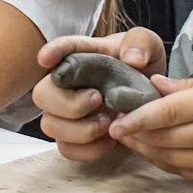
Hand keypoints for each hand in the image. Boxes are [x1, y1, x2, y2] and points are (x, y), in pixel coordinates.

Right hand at [30, 29, 170, 161]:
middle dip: (67, 103)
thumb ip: (141, 43)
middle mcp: (66, 84)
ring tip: (108, 124)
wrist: (151, 101)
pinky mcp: (74, 138)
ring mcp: (66, 113)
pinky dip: (88, 149)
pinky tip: (109, 141)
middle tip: (97, 99)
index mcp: (83, 55)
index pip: (60, 49)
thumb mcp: (150, 47)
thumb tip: (132, 59)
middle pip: (42, 94)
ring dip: (79, 129)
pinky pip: (66, 149)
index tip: (47, 59)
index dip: (50, 53)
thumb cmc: (143, 69)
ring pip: (49, 125)